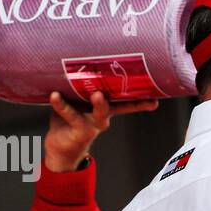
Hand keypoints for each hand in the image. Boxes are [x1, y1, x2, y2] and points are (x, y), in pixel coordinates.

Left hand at [44, 90, 158, 171]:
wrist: (60, 149)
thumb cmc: (68, 120)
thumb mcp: (75, 100)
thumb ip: (77, 85)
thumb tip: (74, 61)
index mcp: (105, 108)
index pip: (125, 101)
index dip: (141, 99)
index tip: (155, 98)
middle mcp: (102, 116)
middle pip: (119, 106)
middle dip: (132, 101)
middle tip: (134, 89)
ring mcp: (93, 124)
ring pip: (99, 113)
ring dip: (100, 104)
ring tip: (97, 95)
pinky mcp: (79, 131)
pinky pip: (70, 115)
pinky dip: (61, 104)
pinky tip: (55, 95)